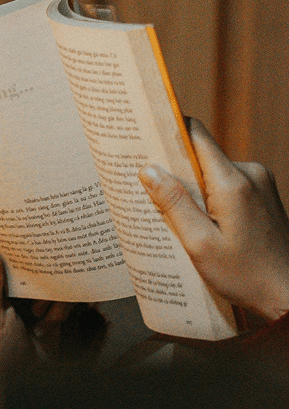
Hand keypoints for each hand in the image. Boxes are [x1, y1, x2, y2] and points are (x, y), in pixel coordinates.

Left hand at [0, 221, 74, 394]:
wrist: (27, 384)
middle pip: (14, 243)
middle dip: (30, 252)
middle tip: (40, 254)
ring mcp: (24, 287)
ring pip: (43, 266)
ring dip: (46, 292)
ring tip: (37, 316)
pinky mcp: (46, 299)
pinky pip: (60, 289)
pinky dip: (57, 308)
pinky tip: (46, 327)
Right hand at [138, 119, 288, 321]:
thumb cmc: (245, 276)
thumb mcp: (199, 244)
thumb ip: (174, 203)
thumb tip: (149, 170)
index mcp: (232, 182)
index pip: (196, 135)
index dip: (168, 133)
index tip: (144, 140)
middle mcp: (250, 173)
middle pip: (202, 156)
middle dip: (175, 172)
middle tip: (152, 195)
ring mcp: (261, 183)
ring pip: (213, 173)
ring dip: (194, 191)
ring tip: (179, 221)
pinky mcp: (264, 195)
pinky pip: (228, 186)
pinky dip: (210, 200)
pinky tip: (204, 226)